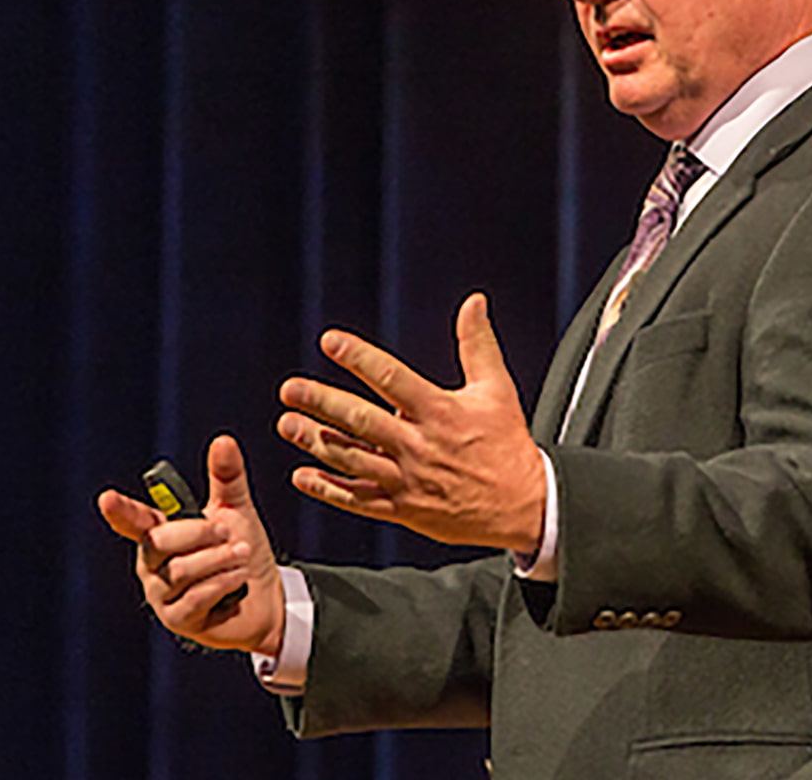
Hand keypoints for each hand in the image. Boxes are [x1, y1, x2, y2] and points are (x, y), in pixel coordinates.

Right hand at [96, 434, 285, 654]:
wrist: (266, 600)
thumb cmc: (244, 553)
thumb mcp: (237, 512)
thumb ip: (227, 478)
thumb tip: (223, 439)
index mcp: (160, 535)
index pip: (134, 520)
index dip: (120, 510)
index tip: (107, 499)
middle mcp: (152, 565)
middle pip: (161, 542)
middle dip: (201, 533)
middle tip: (229, 533)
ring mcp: (161, 595)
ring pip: (181, 570)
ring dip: (220, 560)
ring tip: (242, 556)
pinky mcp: (177, 620)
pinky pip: (195, 597)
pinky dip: (223, 583)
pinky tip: (239, 581)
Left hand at [276, 293, 545, 550]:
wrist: (524, 506)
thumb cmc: (507, 444)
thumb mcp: (497, 390)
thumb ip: (477, 345)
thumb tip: (474, 303)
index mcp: (439, 412)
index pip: (391, 379)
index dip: (359, 358)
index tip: (329, 341)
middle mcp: (419, 445)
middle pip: (361, 421)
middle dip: (322, 403)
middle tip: (290, 389)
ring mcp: (408, 480)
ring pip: (353, 460)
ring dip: (316, 442)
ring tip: (287, 424)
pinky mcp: (404, 509)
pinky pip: (359, 499)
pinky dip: (329, 489)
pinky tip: (303, 475)